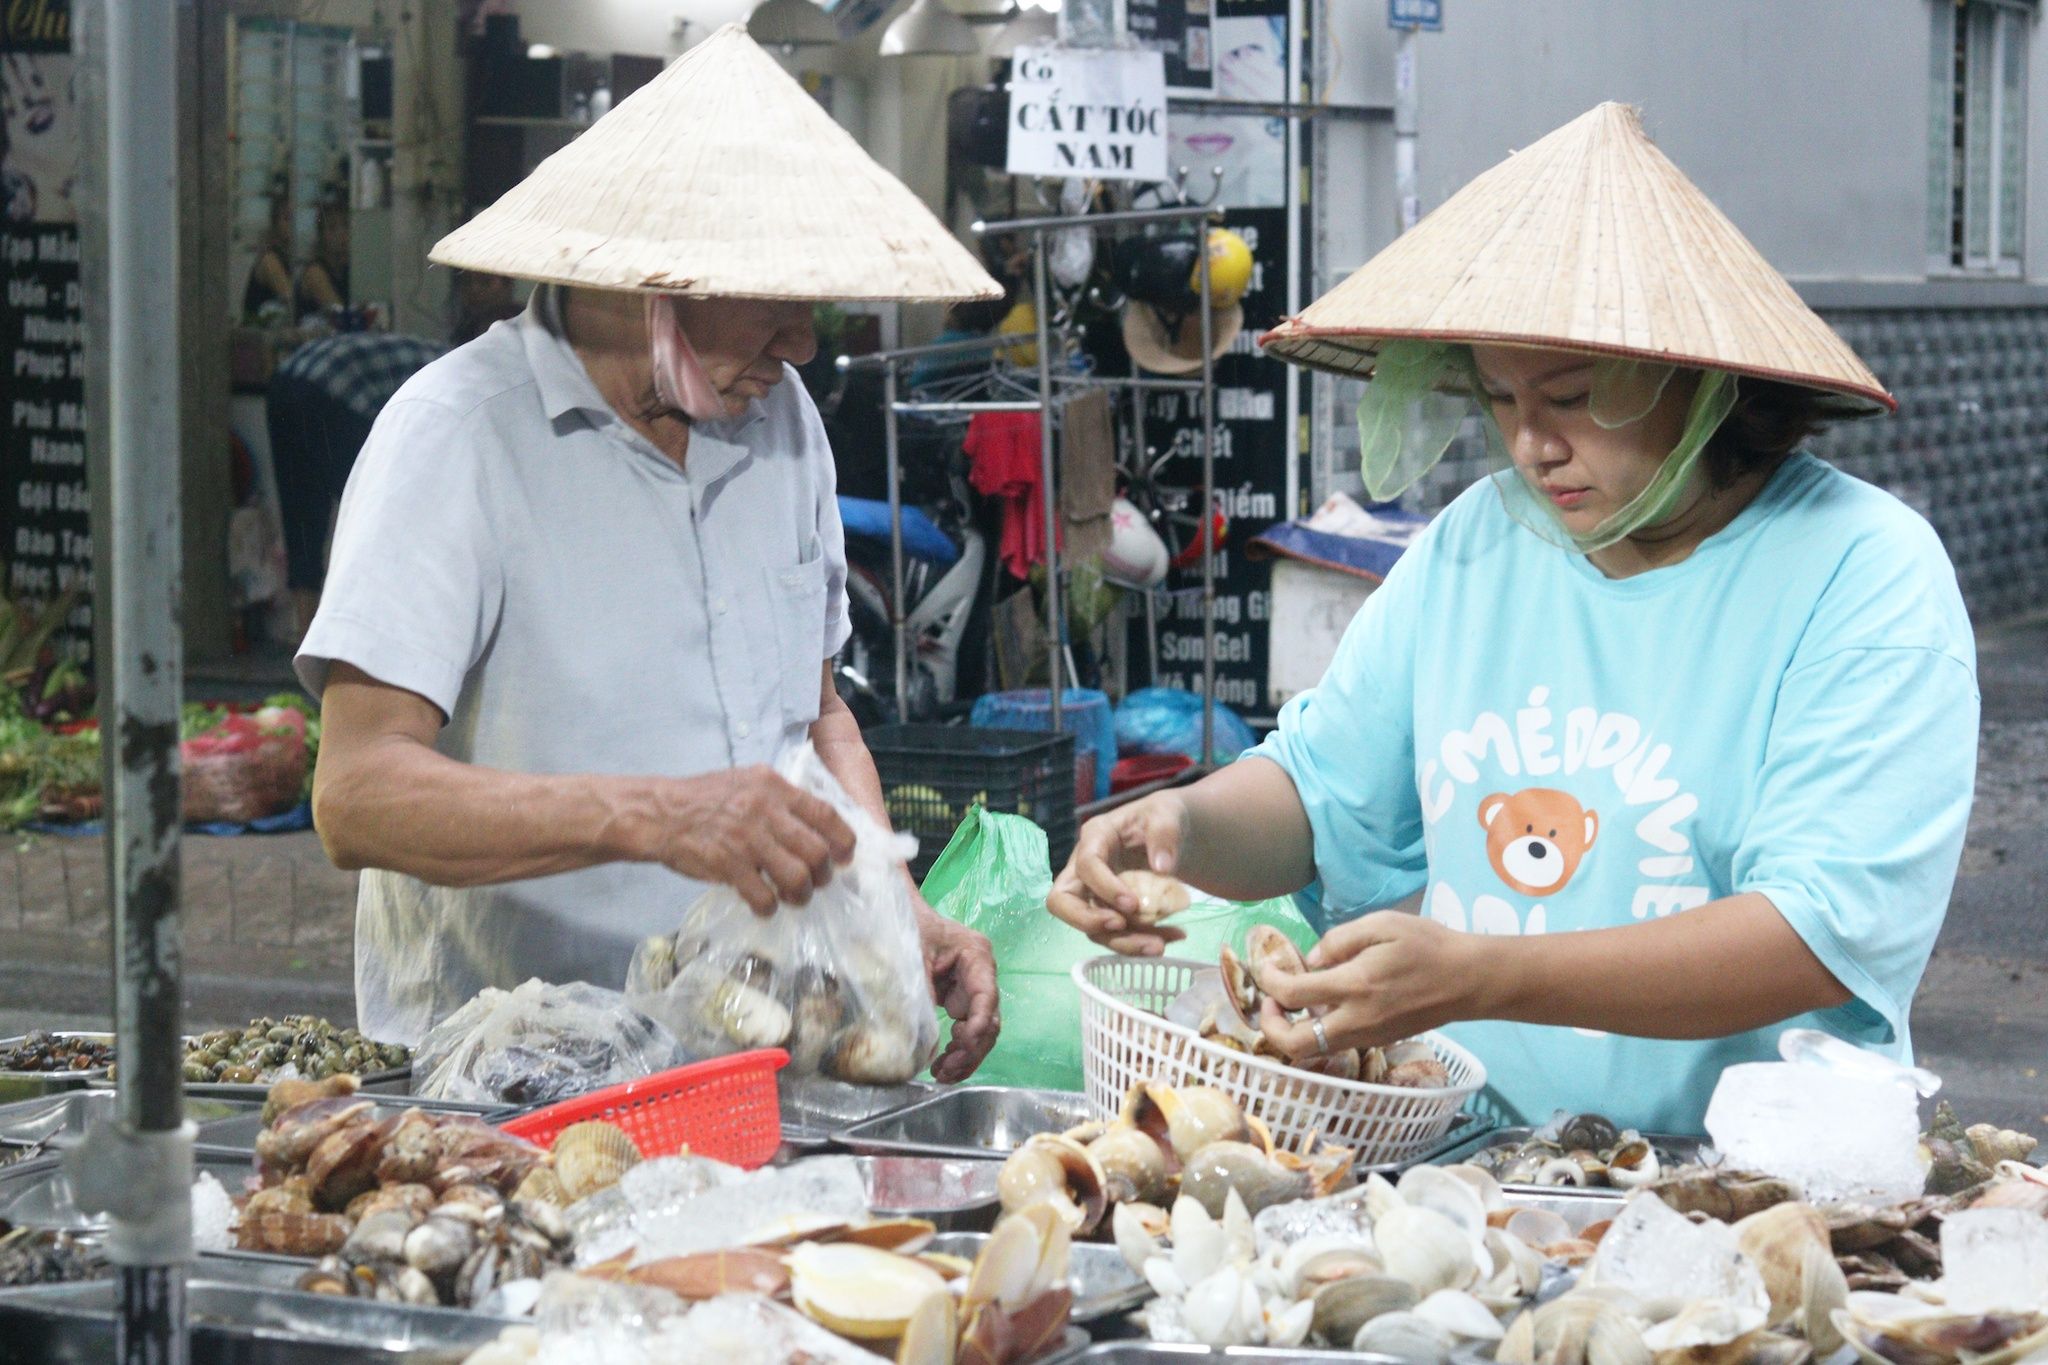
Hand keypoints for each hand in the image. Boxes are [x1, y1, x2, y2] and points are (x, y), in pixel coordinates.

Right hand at [643, 766, 855, 913]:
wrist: (660, 813)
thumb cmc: (704, 798)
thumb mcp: (748, 782)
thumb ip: (780, 799)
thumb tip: (812, 825)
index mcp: (774, 786)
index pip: (825, 814)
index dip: (843, 840)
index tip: (844, 856)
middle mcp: (765, 810)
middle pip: (816, 851)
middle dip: (823, 874)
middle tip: (817, 882)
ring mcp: (747, 839)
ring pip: (796, 877)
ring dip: (801, 894)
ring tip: (795, 897)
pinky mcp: (728, 865)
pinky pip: (763, 896)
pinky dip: (769, 907)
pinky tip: (764, 906)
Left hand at [917, 905, 999, 1083]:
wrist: (897, 911)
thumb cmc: (906, 925)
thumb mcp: (911, 958)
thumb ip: (921, 995)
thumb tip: (924, 1041)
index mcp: (977, 955)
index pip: (988, 998)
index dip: (978, 1027)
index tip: (961, 1046)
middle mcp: (982, 973)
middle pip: (989, 1020)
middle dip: (972, 1050)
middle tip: (947, 1070)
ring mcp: (973, 987)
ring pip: (981, 1030)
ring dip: (967, 1055)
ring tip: (943, 1074)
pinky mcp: (960, 998)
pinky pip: (967, 1029)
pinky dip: (958, 1049)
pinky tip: (943, 1064)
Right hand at [1045, 793, 1191, 955]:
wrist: (1171, 834)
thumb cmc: (1161, 818)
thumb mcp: (1168, 814)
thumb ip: (1165, 833)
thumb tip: (1162, 867)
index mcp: (1095, 837)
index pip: (1085, 865)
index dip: (1104, 887)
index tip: (1132, 904)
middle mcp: (1084, 869)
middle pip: (1062, 902)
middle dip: (1087, 921)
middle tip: (1121, 927)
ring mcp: (1094, 893)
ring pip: (1093, 927)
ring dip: (1124, 942)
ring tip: (1160, 946)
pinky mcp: (1110, 912)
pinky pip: (1118, 935)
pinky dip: (1143, 941)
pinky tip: (1173, 937)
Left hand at [1256, 911, 1486, 1057]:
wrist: (1469, 980)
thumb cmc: (1428, 945)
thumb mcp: (1382, 924)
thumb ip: (1339, 940)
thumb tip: (1311, 961)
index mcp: (1355, 986)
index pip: (1292, 995)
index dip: (1269, 982)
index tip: (1265, 967)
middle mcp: (1356, 1020)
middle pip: (1295, 1044)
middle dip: (1271, 1027)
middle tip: (1271, 1002)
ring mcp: (1368, 1036)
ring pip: (1315, 1049)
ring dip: (1294, 1030)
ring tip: (1294, 1002)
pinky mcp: (1379, 1041)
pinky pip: (1336, 1044)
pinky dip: (1319, 1029)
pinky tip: (1325, 1004)